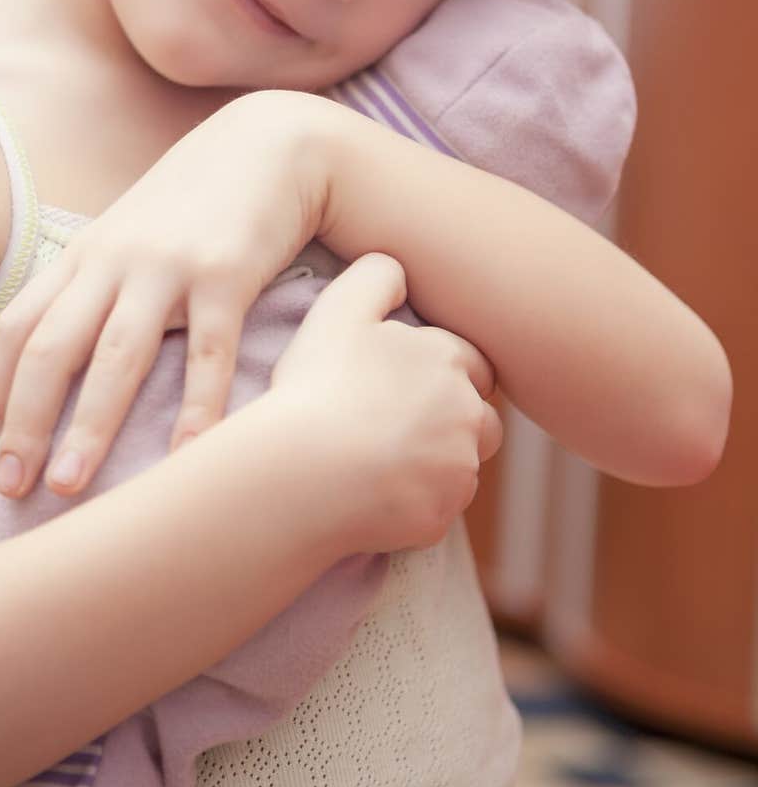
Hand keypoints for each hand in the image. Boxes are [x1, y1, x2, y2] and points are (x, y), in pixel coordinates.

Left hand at [0, 91, 328, 497]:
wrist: (271, 146)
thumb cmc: (199, 202)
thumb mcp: (134, 233)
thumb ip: (100, 283)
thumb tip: (69, 356)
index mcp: (86, 254)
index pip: (20, 325)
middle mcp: (114, 259)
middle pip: (52, 347)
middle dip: (26, 420)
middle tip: (14, 486)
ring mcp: (168, 265)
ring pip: (116, 356)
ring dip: (88, 426)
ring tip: (70, 485)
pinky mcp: (227, 274)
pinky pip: (207, 353)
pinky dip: (195, 409)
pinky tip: (185, 455)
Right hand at [270, 253, 501, 552]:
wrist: (305, 471)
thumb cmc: (317, 387)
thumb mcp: (338, 310)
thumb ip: (376, 276)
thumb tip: (398, 270)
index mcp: (449, 360)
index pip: (473, 364)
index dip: (442, 374)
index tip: (406, 385)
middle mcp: (469, 414)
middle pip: (481, 420)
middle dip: (453, 422)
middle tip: (399, 426)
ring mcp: (458, 469)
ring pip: (461, 465)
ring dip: (437, 463)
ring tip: (382, 462)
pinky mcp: (442, 516)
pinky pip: (439, 508)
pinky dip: (416, 502)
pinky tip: (374, 495)